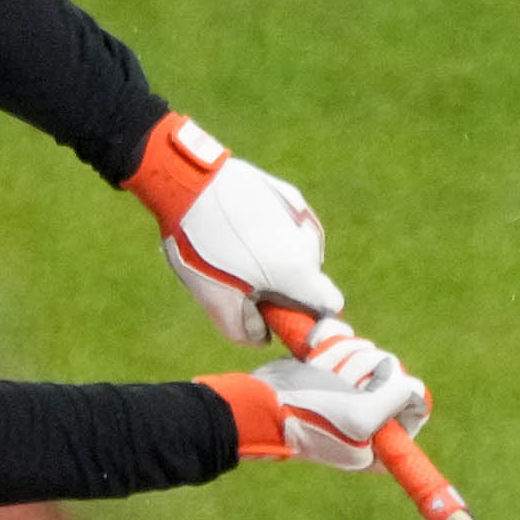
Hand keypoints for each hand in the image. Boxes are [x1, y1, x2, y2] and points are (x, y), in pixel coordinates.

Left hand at [128, 113, 339, 346]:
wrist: (189, 184)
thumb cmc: (202, 248)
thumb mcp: (217, 302)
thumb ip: (244, 331)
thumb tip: (263, 335)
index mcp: (299, 271)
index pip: (330, 305)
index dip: (311, 317)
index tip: (283, 317)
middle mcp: (309, 242)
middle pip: (307, 278)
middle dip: (283, 288)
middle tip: (244, 284)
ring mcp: (300, 212)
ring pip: (297, 250)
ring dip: (276, 259)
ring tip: (235, 251)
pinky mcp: (286, 193)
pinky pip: (288, 225)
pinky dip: (272, 233)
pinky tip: (239, 227)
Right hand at [215, 319, 430, 470]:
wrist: (260, 404)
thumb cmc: (309, 417)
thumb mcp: (363, 417)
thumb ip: (398, 397)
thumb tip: (408, 382)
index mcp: (382, 440)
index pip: (416, 404)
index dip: (398, 389)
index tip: (374, 391)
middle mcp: (370, 415)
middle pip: (391, 370)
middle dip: (361, 370)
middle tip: (336, 387)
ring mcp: (348, 388)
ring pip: (367, 350)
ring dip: (339, 357)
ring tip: (317, 375)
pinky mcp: (329, 366)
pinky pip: (344, 337)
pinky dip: (328, 339)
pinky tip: (310, 355)